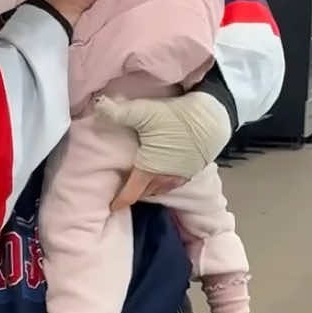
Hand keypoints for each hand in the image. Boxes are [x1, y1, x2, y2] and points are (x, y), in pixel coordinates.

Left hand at [96, 90, 233, 210]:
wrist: (213, 118)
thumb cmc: (177, 118)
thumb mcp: (144, 112)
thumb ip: (118, 112)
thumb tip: (98, 105)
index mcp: (149, 170)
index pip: (130, 194)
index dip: (119, 201)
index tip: (111, 207)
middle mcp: (164, 179)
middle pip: (144, 194)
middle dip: (133, 194)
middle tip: (122, 190)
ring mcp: (180, 178)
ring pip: (159, 191)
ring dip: (148, 190)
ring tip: (140, 184)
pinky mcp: (192, 172)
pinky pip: (172, 185)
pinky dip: (162, 185)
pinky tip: (161, 175)